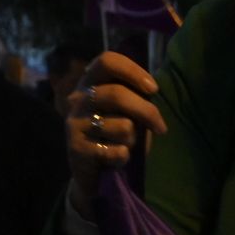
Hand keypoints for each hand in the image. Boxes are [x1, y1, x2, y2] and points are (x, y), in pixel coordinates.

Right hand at [67, 53, 167, 217]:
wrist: (93, 173)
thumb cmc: (116, 136)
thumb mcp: (126, 110)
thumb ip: (135, 95)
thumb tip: (151, 90)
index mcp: (90, 84)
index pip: (106, 61)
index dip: (132, 71)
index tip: (153, 89)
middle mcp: (77, 100)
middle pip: (116, 94)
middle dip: (147, 111)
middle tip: (160, 127)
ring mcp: (74, 124)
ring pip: (122, 126)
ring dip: (133, 139)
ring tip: (125, 145)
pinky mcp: (75, 149)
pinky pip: (116, 151)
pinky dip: (123, 157)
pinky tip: (116, 159)